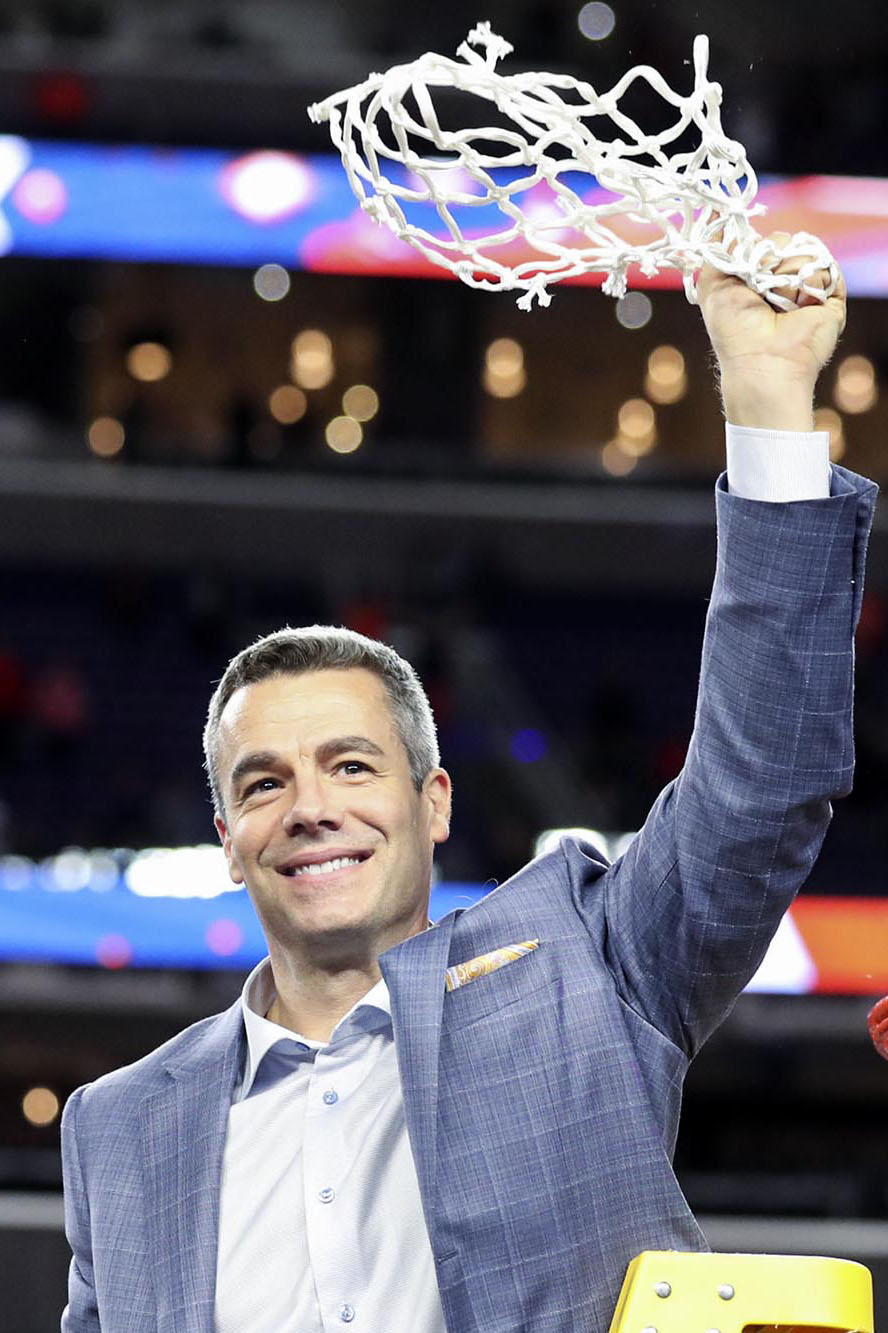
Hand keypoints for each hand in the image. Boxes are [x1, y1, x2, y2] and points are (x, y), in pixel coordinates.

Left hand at [697, 232, 846, 429]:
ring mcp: (808, 287)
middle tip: (760, 291)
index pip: (764, 242)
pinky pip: (827, 266)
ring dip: (787, 276)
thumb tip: (717, 213)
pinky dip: (811, 281)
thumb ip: (717, 249)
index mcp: (758, 277)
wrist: (762, 360)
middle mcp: (784, 280)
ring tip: (779, 304)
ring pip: (806, 251)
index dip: (756, 250)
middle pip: (785, 242)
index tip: (746, 269)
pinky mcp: (831, 295)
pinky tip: (800, 304)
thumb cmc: (733, 330)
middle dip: (769, 262)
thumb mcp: (712, 284)